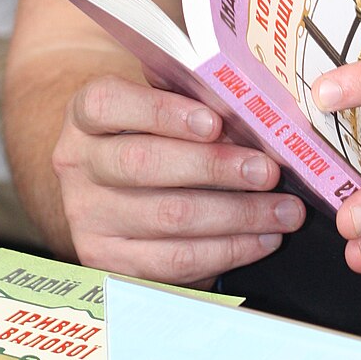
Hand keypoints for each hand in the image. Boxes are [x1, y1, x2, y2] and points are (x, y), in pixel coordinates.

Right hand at [51, 75, 304, 283]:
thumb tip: (250, 104)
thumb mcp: (159, 100)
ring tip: (283, 211)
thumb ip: (191, 95)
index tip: (214, 122)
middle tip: (267, 171)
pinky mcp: (107, 263)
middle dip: (214, 168)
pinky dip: (224, 252)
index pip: (109, 104)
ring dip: (235, 216)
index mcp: (85, 114)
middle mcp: (77, 164)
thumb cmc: (151, 128)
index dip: (162, 112)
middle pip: (144, 165)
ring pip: (166, 219)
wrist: (109, 179)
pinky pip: (172, 263)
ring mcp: (87, 218)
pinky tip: (260, 239)